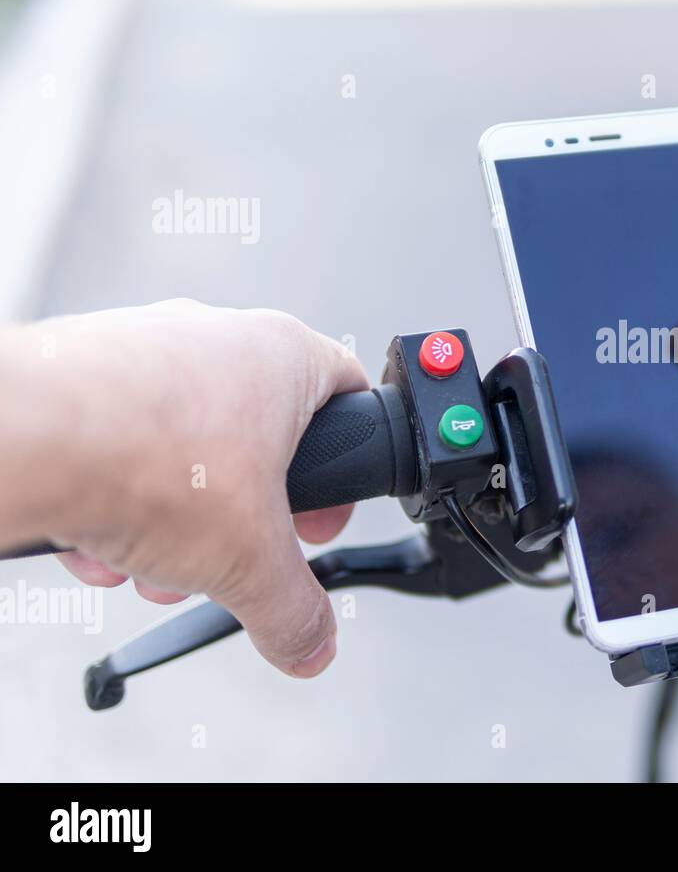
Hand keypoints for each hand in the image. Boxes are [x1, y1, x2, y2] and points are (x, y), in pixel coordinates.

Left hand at [0, 300, 367, 676]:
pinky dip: (113, 495)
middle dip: (241, 515)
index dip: (347, 466)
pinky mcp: (80, 370)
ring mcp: (144, 347)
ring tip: (154, 566)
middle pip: (254, 435)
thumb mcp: (250, 562)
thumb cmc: (145, 458)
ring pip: (180, 444)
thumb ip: (294, 609)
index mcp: (282, 356)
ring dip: (174, 516)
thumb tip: (312, 640)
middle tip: (234, 556)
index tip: (324, 515)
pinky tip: (100, 544)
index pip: (348, 393)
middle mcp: (215, 335)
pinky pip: (115, 440)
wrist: (23, 439)